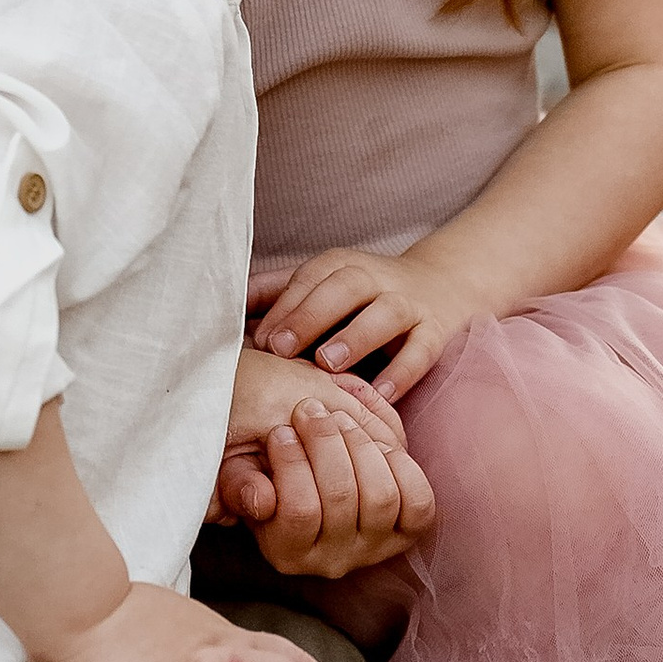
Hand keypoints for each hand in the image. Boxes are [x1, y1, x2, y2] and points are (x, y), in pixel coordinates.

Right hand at [213, 352, 437, 578]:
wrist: (313, 486)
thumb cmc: (272, 477)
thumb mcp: (243, 478)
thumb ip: (241, 483)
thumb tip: (261, 498)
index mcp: (288, 553)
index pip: (299, 511)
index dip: (291, 464)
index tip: (280, 430)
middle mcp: (333, 561)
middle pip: (342, 498)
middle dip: (326, 442)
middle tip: (310, 410)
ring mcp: (374, 549)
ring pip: (380, 496)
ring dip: (361, 446)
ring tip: (340, 418)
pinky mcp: (406, 533)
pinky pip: (417, 501)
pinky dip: (401, 466)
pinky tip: (376, 442)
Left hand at [252, 244, 478, 406]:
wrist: (443, 285)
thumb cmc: (362, 295)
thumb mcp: (321, 286)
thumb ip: (275, 294)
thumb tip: (219, 305)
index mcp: (340, 267)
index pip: (308, 280)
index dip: (283, 308)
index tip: (257, 341)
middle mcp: (375, 279)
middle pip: (344, 288)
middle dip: (311, 315)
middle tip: (281, 348)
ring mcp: (408, 305)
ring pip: (385, 314)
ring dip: (356, 337)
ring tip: (328, 364)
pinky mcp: (435, 332)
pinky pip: (421, 351)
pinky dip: (402, 372)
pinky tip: (380, 395)